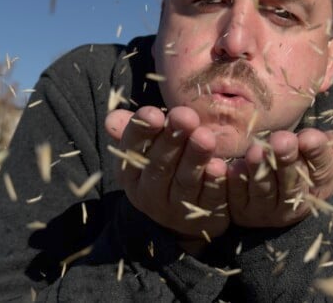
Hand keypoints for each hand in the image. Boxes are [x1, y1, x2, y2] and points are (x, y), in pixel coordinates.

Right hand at [105, 106, 228, 253]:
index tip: (154, 113)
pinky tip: (220, 166)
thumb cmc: (168, 166)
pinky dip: (214, 182)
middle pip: (160, 165)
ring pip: (185, 180)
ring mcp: (178, 208)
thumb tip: (111, 119)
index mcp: (131, 174)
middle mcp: (151, 194)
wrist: (190, 218)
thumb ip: (138, 130)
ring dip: (195, 157)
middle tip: (185, 116)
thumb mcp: (149, 149)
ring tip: (205, 137)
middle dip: (172, 139)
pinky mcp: (206, 216)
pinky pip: (210, 198)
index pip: (132, 150)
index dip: (142, 131)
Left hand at [227, 128, 332, 227]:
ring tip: (256, 150)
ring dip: (259, 170)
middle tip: (282, 140)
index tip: (309, 136)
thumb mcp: (314, 155)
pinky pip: (235, 196)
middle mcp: (293, 205)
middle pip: (292, 183)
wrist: (260, 196)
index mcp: (317, 188)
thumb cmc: (294, 163)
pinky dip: (233, 181)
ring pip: (263, 190)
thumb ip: (327, 146)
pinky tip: (229, 166)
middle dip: (287, 161)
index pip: (321, 171)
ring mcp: (265, 211)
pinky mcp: (240, 212)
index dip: (316, 154)